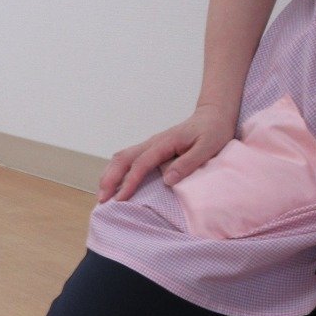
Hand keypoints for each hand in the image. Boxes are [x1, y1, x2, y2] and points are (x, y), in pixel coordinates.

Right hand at [97, 104, 235, 202]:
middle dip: (109, 179)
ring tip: (102, 194)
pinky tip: (113, 183)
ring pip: (121, 158)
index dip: (129, 181)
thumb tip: (167, 180)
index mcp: (164, 143)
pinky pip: (127, 159)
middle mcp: (152, 143)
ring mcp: (149, 145)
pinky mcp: (150, 149)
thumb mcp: (208, 147)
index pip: (141, 164)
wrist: (213, 116)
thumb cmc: (213, 132)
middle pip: (122, 159)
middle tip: (102, 200)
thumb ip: (188, 163)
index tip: (120, 199)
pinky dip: (115, 171)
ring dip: (109, 175)